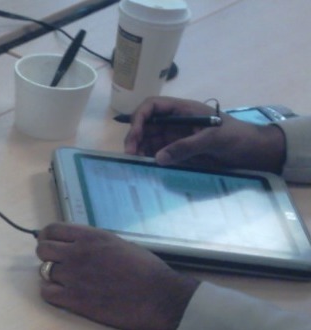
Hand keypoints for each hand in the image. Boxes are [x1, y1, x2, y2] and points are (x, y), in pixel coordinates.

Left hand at [35, 223, 198, 329]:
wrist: (157, 297)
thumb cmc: (145, 270)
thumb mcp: (118, 244)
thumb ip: (94, 243)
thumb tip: (77, 245)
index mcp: (90, 236)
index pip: (52, 230)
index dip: (48, 237)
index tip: (51, 244)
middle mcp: (77, 253)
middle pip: (42, 250)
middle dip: (47, 256)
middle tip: (58, 264)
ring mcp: (73, 276)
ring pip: (43, 272)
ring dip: (52, 276)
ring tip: (65, 281)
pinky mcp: (74, 299)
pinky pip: (46, 293)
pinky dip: (51, 293)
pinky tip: (63, 295)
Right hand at [124, 96, 285, 172]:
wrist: (252, 151)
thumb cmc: (236, 137)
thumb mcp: (213, 139)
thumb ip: (186, 147)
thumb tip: (158, 158)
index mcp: (183, 110)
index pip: (153, 106)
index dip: (139, 118)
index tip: (135, 136)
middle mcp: (175, 121)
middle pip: (146, 124)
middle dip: (135, 137)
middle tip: (131, 156)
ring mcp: (176, 137)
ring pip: (149, 140)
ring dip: (140, 150)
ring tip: (136, 164)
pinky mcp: (178, 152)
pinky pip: (158, 154)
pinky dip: (149, 160)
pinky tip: (146, 168)